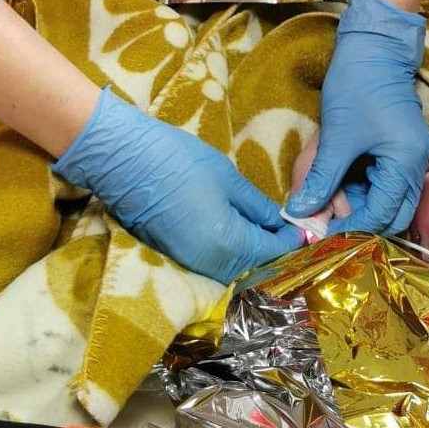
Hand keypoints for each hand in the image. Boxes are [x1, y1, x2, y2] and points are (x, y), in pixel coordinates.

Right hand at [53, 88, 301, 283]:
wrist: (122, 159)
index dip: (292, 240)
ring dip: (253, 253)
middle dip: (274, 249)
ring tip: (267, 227)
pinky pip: (213, 263)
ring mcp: (188, 263)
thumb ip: (258, 206)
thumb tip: (281, 222)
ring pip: (233, 268)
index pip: (272, 252)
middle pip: (253, 267)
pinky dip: (231, 252)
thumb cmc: (178, 160)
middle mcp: (209, 264)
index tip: (306, 225)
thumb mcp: (227, 178)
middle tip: (289, 226)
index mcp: (226, 244)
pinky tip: (240, 230)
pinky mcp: (174, 256)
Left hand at [285, 0, 428, 235]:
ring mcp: (409, 156)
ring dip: (356, 201)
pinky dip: (358, 184)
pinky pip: (381, 179)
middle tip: (326, 220)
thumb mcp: (336, 138)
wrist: (372, 47)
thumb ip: (321, 179)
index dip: (353, 228)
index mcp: (406, 163)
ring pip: (385, 198)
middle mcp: (415, 164)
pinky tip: (334, 181)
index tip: (323, 233)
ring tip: (325, 197)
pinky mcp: (398, 148)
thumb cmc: (356, 87)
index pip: (384, 215)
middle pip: (393, 213)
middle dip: (359, 219)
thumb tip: (301, 211)